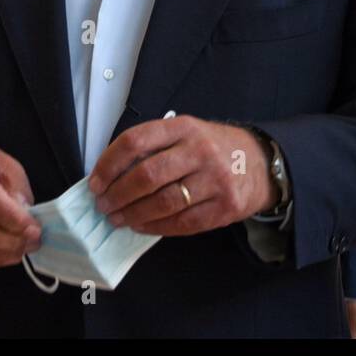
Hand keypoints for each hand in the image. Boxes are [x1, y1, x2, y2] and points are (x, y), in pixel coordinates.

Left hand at [89, 116, 275, 235]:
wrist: (260, 162)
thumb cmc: (212, 148)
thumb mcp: (186, 133)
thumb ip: (154, 147)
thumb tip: (110, 175)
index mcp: (184, 127)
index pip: (136, 141)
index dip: (109, 164)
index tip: (95, 182)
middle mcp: (200, 151)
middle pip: (147, 175)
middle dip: (117, 194)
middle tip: (103, 205)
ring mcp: (215, 180)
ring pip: (163, 203)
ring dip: (133, 214)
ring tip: (118, 218)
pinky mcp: (225, 207)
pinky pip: (183, 222)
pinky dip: (156, 227)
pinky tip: (142, 226)